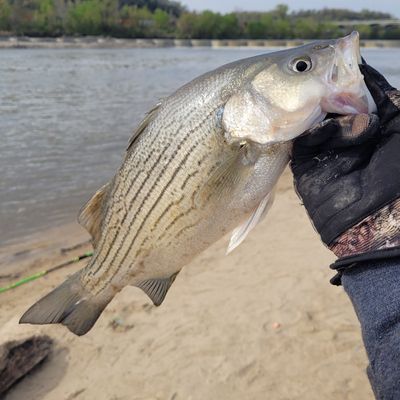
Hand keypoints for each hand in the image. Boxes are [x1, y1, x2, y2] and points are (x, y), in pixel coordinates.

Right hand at [290, 64, 399, 282]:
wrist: (380, 221)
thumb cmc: (399, 173)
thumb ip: (385, 97)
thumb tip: (362, 72)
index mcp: (374, 124)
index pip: (354, 93)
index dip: (347, 76)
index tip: (339, 59)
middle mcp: (348, 134)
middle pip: (330, 102)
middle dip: (329, 90)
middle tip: (326, 79)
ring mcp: (326, 150)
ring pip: (313, 117)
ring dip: (319, 110)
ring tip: (326, 107)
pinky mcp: (307, 164)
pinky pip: (303, 139)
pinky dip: (311, 131)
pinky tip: (321, 131)